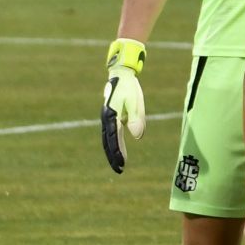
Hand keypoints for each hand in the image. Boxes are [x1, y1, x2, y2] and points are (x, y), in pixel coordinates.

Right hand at [101, 38, 147, 172]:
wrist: (122, 75)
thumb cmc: (130, 88)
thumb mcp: (136, 102)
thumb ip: (137, 119)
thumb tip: (137, 137)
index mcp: (111, 117)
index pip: (114, 139)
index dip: (118, 152)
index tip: (122, 164)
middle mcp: (107, 119)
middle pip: (108, 142)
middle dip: (113, 156)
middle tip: (120, 170)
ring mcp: (107, 118)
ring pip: (108, 139)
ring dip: (113, 151)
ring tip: (120, 164)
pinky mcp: (111, 116)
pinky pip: (111, 133)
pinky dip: (114, 143)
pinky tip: (120, 151)